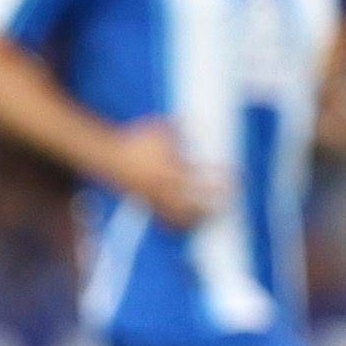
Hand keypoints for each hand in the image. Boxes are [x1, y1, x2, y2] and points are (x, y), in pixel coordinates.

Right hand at [103, 119, 226, 228]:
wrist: (106, 157)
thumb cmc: (135, 140)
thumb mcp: (159, 128)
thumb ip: (182, 125)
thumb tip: (203, 119)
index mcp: (170, 168)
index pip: (203, 175)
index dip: (222, 176)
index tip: (239, 176)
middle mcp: (164, 187)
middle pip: (197, 203)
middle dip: (216, 204)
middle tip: (232, 201)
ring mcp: (156, 200)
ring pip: (182, 217)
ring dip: (200, 218)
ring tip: (213, 217)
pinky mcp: (147, 206)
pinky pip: (166, 221)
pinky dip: (179, 225)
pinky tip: (189, 226)